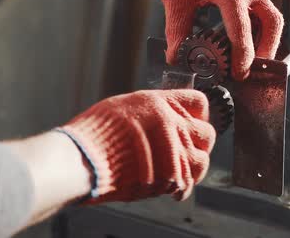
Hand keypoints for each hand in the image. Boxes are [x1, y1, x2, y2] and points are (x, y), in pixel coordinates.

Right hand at [56, 89, 215, 202]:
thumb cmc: (94, 133)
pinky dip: (180, 188)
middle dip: (198, 143)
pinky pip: (188, 185)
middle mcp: (172, 125)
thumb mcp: (121, 107)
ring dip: (193, 167)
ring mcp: (173, 153)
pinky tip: (167, 185)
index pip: (199, 102)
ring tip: (177, 170)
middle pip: (207, 133)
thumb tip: (162, 117)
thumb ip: (149, 112)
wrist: (82, 160)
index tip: (193, 122)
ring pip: (202, 161)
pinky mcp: (169, 179)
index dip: (198, 113)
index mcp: (160, 103)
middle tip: (184, 150)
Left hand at [148, 0, 283, 79]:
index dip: (242, 56)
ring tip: (251, 60)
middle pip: (272, 23)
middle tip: (253, 68)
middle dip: (266, 48)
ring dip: (265, 40)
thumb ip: (177, 30)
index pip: (242, 30)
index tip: (238, 74)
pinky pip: (261, 11)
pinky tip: (244, 41)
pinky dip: (257, 29)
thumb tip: (176, 56)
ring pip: (271, 17)